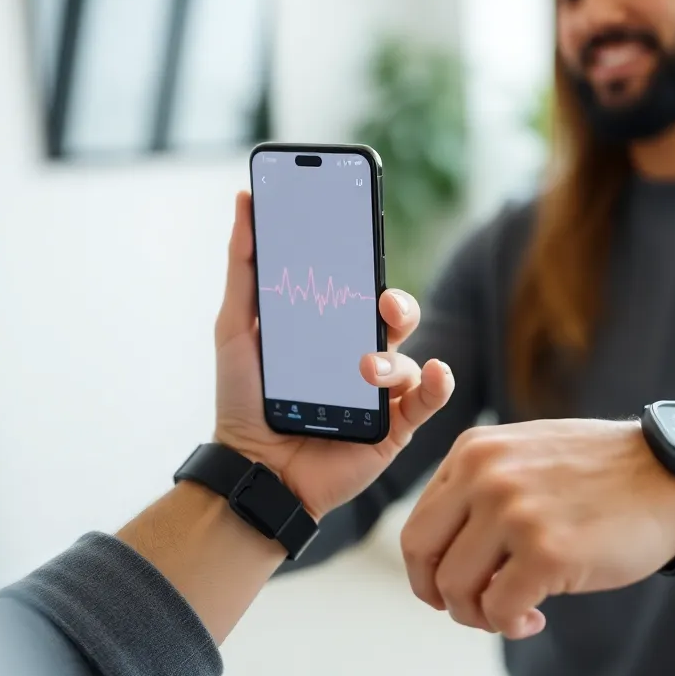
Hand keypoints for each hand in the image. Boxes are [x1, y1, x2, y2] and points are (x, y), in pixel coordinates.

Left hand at [212, 191, 454, 518]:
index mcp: (331, 328)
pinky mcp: (396, 427)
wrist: (252, 472)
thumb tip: (245, 203)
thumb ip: (245, 268)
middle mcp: (362, 353)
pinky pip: (429, 398)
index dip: (368, 260)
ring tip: (364, 368)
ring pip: (408, 355)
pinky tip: (432, 372)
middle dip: (396, 302)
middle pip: (395, 315)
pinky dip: (438, 382)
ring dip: (391, 357)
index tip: (365, 237)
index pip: (360, 285)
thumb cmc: (245, 402)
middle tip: (379, 301)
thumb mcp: (236, 328)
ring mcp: (381, 392)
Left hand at [399, 419, 674, 638]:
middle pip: (422, 555)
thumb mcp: (527, 456)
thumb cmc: (603, 474)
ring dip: (480, 615)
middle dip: (442, 595)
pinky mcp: (545, 552)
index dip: (432, 568)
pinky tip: (537, 618)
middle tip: (475, 608)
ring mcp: (514, 512)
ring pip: (455, 588)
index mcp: (474, 451)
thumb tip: (443, 551)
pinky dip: (511, 626)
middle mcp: (486, 475)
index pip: (418, 523)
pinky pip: (499, 610)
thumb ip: (481, 488)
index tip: (461, 584)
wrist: (672, 478)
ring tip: (515, 612)